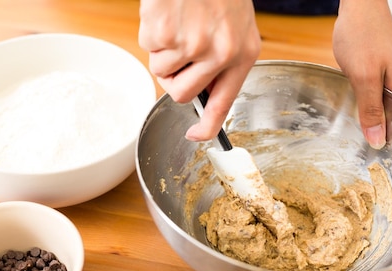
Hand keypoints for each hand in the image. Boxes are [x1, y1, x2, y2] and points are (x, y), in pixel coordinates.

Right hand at [138, 0, 260, 140]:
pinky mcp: (165, 34)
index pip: (225, 102)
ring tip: (177, 22)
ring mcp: (191, 46)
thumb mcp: (235, 26)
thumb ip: (222, 61)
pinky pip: (148, 48)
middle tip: (178, 53)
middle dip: (174, 79)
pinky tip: (167, 12)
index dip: (209, 126)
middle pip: (183, 95)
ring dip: (162, 51)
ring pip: (162, 72)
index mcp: (243, 54)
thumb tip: (201, 93)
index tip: (196, 137)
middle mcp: (219, 54)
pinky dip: (151, 31)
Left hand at [333, 0, 391, 148]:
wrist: (359, 8)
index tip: (372, 159)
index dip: (390, 145)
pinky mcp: (383, 76)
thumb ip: (371, 109)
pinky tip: (352, 114)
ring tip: (352, 137)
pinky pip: (377, 100)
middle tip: (356, 151)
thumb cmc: (362, 37)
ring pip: (384, 112)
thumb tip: (378, 141)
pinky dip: (365, 108)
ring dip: (370, 122)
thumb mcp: (364, 77)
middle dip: (377, 135)